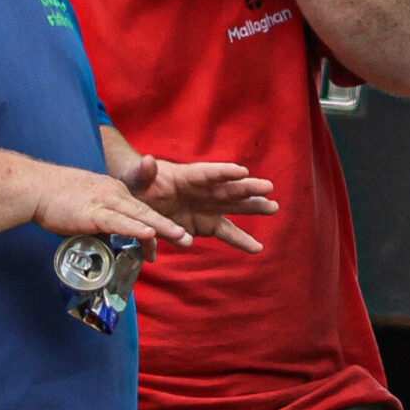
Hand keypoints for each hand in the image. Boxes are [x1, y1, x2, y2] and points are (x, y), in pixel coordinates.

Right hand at [32, 163, 196, 247]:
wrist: (36, 187)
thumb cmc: (57, 197)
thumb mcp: (86, 206)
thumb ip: (99, 221)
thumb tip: (105, 240)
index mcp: (115, 192)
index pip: (140, 213)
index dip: (155, 229)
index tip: (165, 243)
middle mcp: (116, 195)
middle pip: (147, 213)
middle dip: (169, 228)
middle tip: (188, 240)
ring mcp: (106, 202)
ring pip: (140, 216)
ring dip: (162, 228)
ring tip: (181, 237)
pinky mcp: (94, 212)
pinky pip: (119, 221)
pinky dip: (135, 228)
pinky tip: (149, 234)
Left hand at [121, 153, 278, 253]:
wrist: (139, 200)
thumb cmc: (138, 184)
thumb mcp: (136, 177)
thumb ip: (143, 172)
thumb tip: (147, 161)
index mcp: (187, 176)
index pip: (208, 173)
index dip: (224, 173)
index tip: (242, 172)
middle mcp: (203, 190)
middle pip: (228, 189)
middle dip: (247, 189)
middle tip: (268, 188)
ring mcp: (207, 207)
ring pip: (234, 208)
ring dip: (253, 208)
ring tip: (273, 208)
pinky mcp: (205, 224)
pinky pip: (226, 232)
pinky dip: (241, 241)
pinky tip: (258, 248)